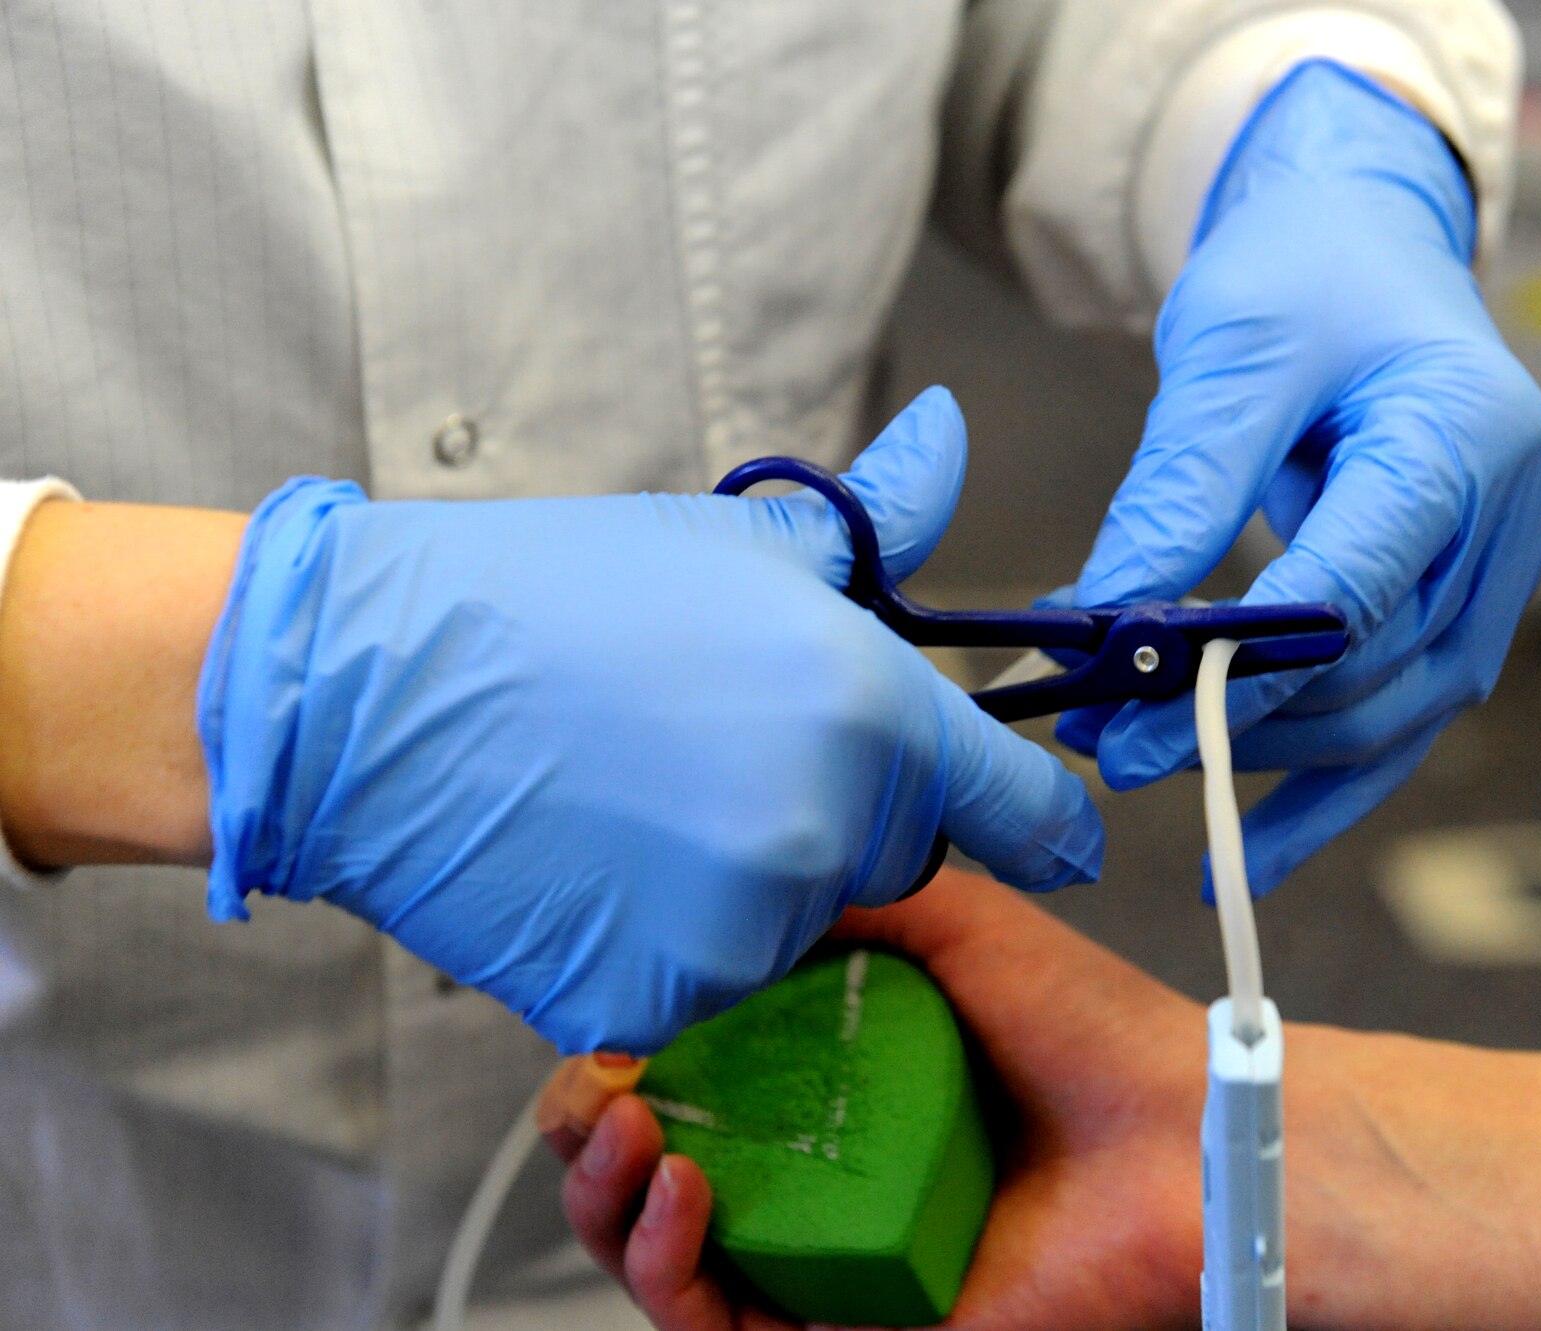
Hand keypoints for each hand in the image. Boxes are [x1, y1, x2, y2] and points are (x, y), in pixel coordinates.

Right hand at [198, 389, 1102, 1053]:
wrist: (364, 685)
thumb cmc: (552, 595)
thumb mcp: (736, 541)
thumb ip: (880, 520)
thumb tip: (949, 435)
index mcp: (869, 712)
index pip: (1022, 809)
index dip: (1041, 820)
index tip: (1046, 833)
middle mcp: (823, 833)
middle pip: (899, 855)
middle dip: (851, 811)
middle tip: (733, 745)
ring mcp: (735, 929)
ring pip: (799, 920)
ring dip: (752, 876)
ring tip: (640, 793)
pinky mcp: (649, 999)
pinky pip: (707, 977)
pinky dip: (669, 936)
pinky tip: (597, 858)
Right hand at [544, 868, 1208, 1330]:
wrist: (1181, 1138)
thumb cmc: (1091, 1035)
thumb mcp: (951, 921)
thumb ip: (846, 888)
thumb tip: (732, 864)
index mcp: (825, 1079)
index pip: (675, 1081)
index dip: (615, 1059)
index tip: (604, 1024)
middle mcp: (815, 1171)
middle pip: (644, 1178)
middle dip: (586, 1138)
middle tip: (595, 1095)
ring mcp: (827, 1258)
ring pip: (663, 1262)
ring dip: (609, 1205)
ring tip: (631, 1136)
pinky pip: (724, 1330)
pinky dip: (671, 1275)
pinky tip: (684, 1198)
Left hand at [1067, 61, 1540, 894]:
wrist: (1364, 240)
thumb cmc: (1303, 270)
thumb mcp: (1231, 348)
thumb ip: (1183, 485)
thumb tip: (1109, 621)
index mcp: (1470, 431)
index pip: (1358, 587)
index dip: (1241, 672)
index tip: (1127, 721)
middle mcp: (1512, 513)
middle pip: (1378, 667)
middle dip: (1239, 724)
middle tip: (1108, 749)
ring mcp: (1499, 569)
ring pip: (1393, 714)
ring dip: (1267, 759)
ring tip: (1140, 770)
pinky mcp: (1462, 605)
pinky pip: (1399, 717)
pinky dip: (1323, 786)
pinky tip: (1249, 851)